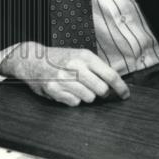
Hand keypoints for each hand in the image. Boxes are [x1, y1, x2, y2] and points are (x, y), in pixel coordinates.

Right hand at [0, 42, 130, 106]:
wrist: (32, 59)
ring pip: (89, 98)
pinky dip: (73, 100)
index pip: (110, 75)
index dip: (121, 88)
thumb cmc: (59, 59)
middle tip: (96, 90)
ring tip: (77, 88)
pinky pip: (74, 103)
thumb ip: (96, 68)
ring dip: (86, 96)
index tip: (125, 95)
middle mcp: (75, 66)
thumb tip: (116, 84)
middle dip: (102, 93)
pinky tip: (66, 91)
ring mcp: (64, 78)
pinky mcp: (54, 89)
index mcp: (84, 56)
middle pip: (102, 89)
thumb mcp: (78, 55)